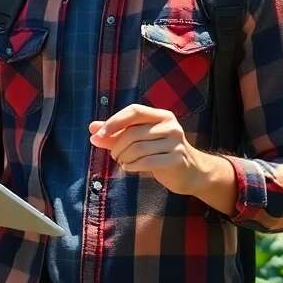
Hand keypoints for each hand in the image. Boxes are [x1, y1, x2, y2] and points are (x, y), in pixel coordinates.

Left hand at [87, 104, 211, 196]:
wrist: (191, 172)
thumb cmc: (160, 152)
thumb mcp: (139, 139)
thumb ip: (116, 133)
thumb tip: (92, 129)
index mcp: (161, 115)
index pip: (134, 111)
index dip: (114, 121)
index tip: (98, 135)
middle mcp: (170, 126)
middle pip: (133, 133)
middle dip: (117, 146)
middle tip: (114, 156)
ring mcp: (175, 142)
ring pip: (138, 149)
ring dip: (124, 158)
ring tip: (123, 162)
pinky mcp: (176, 159)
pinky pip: (146, 162)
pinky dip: (132, 166)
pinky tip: (129, 168)